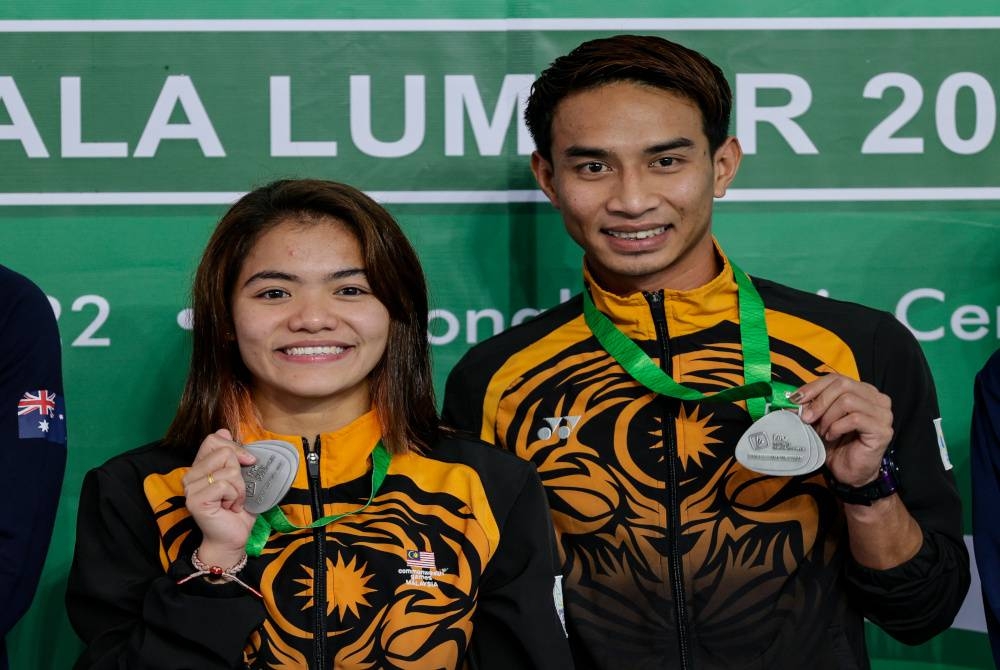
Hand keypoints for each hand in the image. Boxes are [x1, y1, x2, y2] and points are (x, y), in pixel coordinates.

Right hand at [182, 429, 257, 566]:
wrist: (233, 537)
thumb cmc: (238, 508)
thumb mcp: (241, 477)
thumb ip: (233, 456)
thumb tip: (224, 430)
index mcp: (201, 467)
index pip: (213, 439)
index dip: (235, 447)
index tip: (248, 462)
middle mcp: (191, 475)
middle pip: (224, 452)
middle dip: (240, 471)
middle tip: (237, 490)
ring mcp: (190, 488)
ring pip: (228, 470)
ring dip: (240, 488)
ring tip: (233, 501)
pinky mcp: (195, 500)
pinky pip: (225, 486)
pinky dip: (236, 497)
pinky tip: (230, 507)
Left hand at [792, 374, 893, 487]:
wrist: (850, 472)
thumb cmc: (837, 444)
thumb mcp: (820, 420)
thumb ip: (811, 406)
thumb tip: (791, 398)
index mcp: (863, 391)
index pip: (837, 378)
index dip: (814, 387)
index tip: (796, 399)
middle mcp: (877, 399)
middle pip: (843, 385)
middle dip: (819, 401)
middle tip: (807, 418)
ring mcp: (883, 414)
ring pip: (848, 401)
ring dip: (828, 417)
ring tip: (822, 431)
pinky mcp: (882, 430)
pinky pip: (855, 419)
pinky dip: (837, 427)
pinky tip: (832, 436)